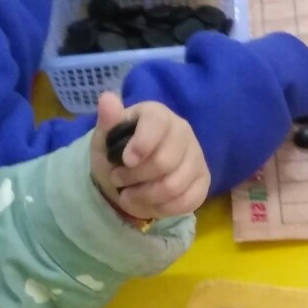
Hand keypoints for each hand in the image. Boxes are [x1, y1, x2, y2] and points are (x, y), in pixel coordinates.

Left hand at [92, 92, 209, 220]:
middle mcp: (183, 131)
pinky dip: (162, 208)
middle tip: (117, 179)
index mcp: (158, 115)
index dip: (142, 144)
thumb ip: (108, 121)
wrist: (129, 176)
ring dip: (144, 197)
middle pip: (164, 162)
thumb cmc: (117, 153)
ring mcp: (196, 157)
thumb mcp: (104, 139)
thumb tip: (107, 98)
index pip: (157, 123)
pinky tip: (149, 203)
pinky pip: (187, 201)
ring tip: (129, 194)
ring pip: (174, 186)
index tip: (126, 161)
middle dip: (134, 177)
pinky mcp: (203, 181)